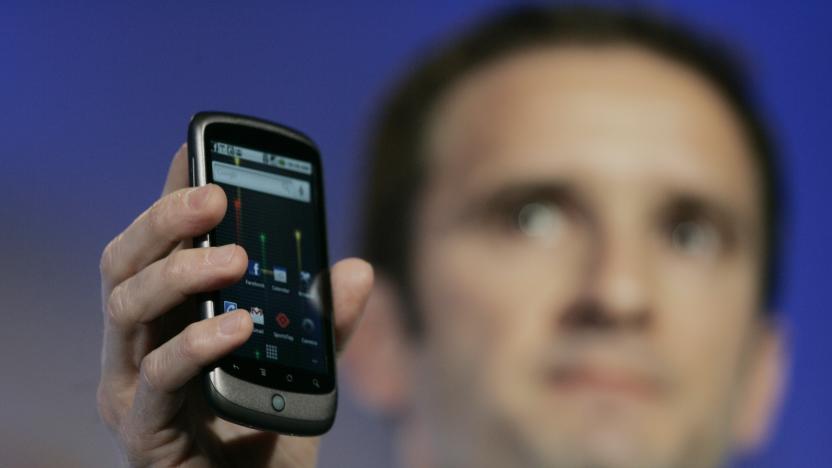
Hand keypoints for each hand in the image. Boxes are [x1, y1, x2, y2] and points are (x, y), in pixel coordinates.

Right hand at [97, 145, 372, 466]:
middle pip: (124, 264)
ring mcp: (131, 389)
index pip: (155, 246)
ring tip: (233, 257)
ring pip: (128, 308)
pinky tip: (239, 326)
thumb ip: (324, 321)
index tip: (197, 150)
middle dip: (165, 220)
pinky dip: (197, 344)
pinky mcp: (144, 432)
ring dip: (180, 273)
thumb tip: (358, 270)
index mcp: (167, 321)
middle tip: (213, 194)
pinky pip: (159, 377)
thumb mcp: (301, 365)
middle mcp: (137, 347)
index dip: (169, 196)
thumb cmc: (265, 434)